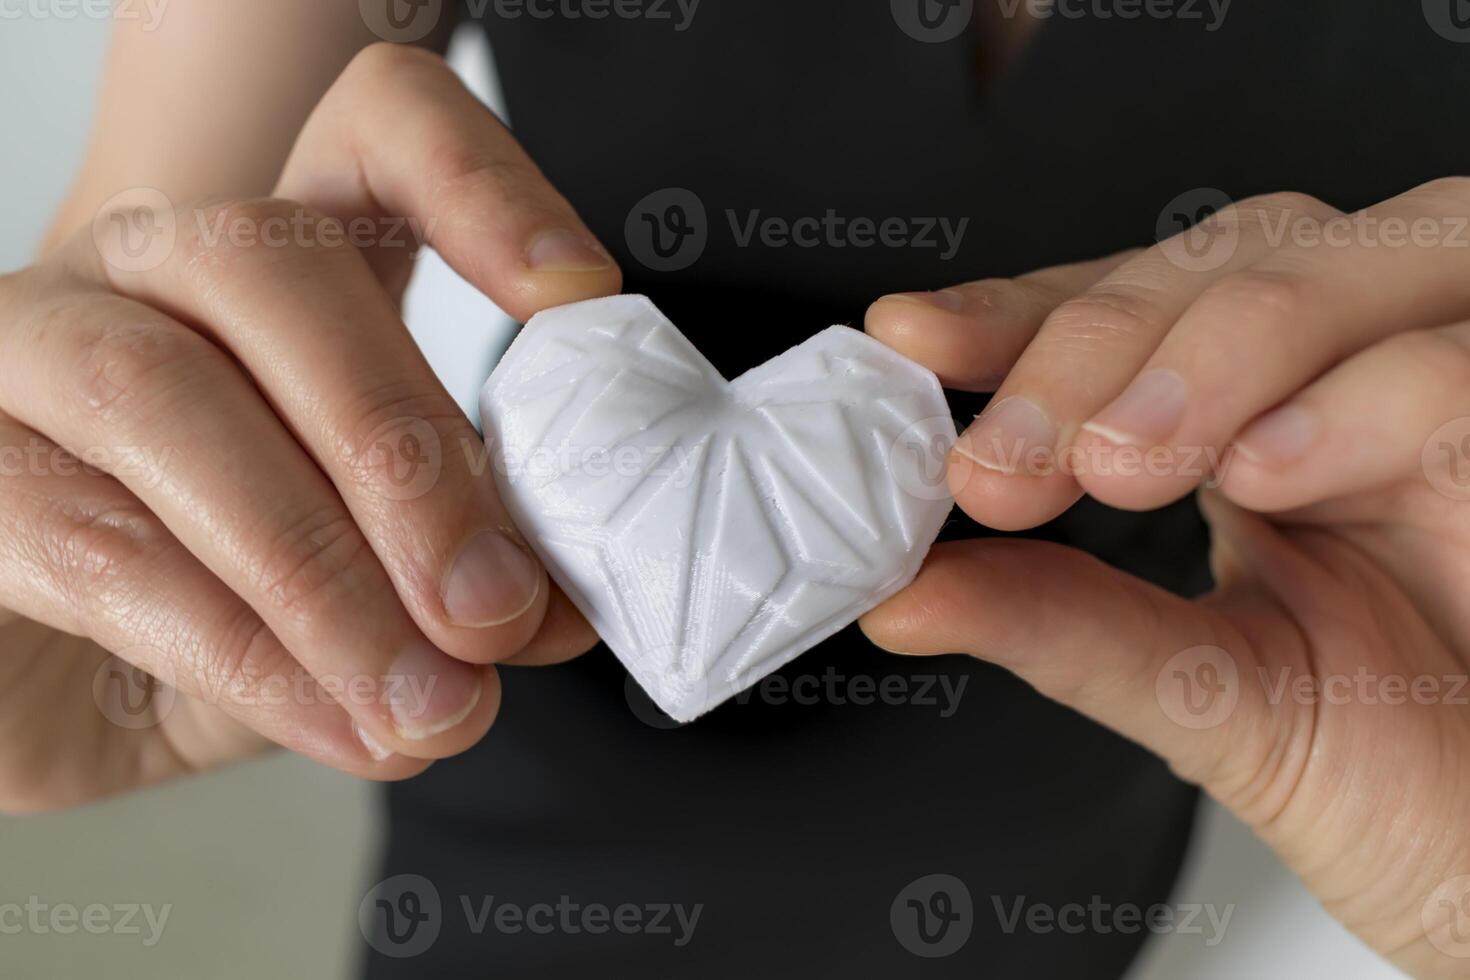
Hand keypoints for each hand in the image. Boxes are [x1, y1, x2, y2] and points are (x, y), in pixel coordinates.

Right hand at [0, 44, 612, 811]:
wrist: (36, 688)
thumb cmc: (216, 599)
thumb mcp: (359, 582)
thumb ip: (442, 574)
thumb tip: (545, 613)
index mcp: (281, 263)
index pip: (373, 129)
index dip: (479, 182)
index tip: (579, 299)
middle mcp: (148, 270)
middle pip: (274, 267)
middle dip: (404, 452)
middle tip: (494, 609)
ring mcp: (31, 345)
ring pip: (161, 389)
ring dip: (320, 567)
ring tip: (428, 698)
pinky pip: (85, 535)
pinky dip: (234, 644)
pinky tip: (334, 715)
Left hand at [863, 184, 1469, 977]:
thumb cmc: (1391, 775)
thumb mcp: (1202, 696)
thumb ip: (1062, 626)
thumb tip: (899, 597)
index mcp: (1263, 417)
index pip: (1132, 307)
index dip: (1018, 313)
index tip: (912, 340)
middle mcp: (1354, 376)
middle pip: (1226, 259)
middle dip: (1090, 347)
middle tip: (1003, 464)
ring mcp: (1450, 376)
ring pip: (1338, 263)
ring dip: (1206, 357)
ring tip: (1116, 466)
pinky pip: (1451, 368)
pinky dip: (1352, 406)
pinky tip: (1269, 474)